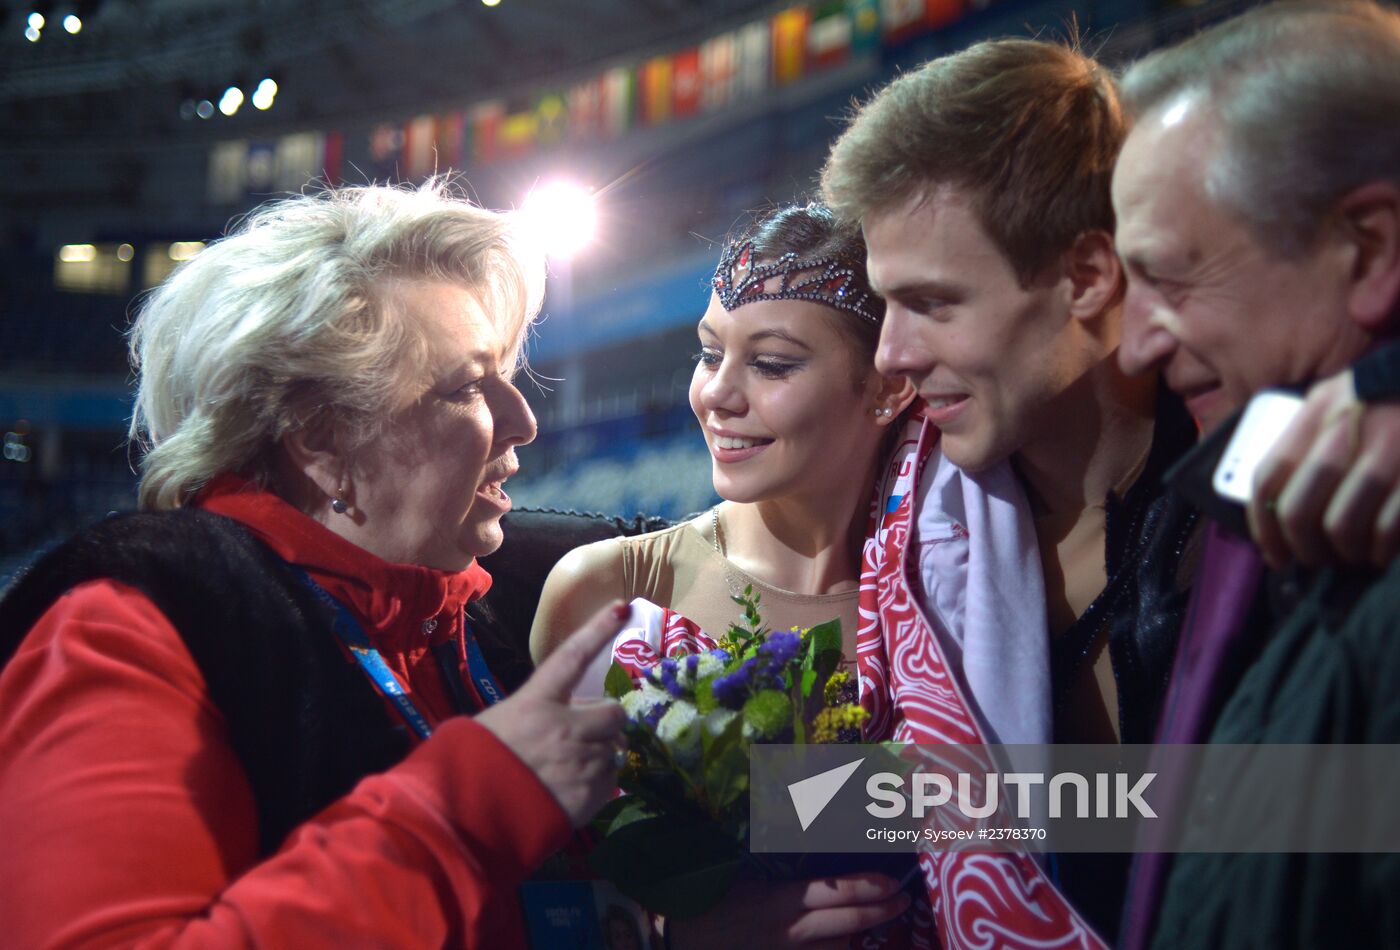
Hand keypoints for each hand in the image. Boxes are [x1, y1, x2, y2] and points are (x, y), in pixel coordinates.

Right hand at [476, 601, 629, 826]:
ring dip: (600, 757)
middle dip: (605, 724)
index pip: (573, 657)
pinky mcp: (589, 795)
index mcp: (536, 702)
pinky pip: (612, 783)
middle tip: (583, 737)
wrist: (468, 818)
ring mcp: (580, 761)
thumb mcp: (493, 725)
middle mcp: (565, 726)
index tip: (621, 607)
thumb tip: (554, 717)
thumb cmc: (470, 766)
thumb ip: (531, 715)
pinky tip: (572, 793)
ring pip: (615, 750)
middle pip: (614, 713)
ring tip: (570, 771)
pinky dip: (599, 787)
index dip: (597, 631)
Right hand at [667, 872, 910, 949]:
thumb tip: (802, 827)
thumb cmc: (708, 897)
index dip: (867, 888)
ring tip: (879, 920)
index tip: (892, 881)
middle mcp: (790, 932)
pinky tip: (843, 944)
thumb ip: (775, 858)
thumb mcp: (740, 872)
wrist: (679, 938)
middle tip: (902, 901)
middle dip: (880, 913)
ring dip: (859, 935)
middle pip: (847, 925)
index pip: (835, 893)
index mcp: (780, 900)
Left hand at [1249, 369, 1399, 568]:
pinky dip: (1381, 550)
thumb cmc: (1389, 401)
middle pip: (1298, 510)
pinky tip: (1383, 551)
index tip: (1275, 554)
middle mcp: (1347, 427)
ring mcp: (1390, 448)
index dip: (1263, 527)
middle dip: (1303, 547)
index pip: (1268, 476)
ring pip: (1341, 525)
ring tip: (1353, 554)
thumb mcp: (1342, 400)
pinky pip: (1388, 528)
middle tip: (1316, 558)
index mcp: (1319, 409)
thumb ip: (1308, 441)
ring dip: (1344, 552)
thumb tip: (1274, 510)